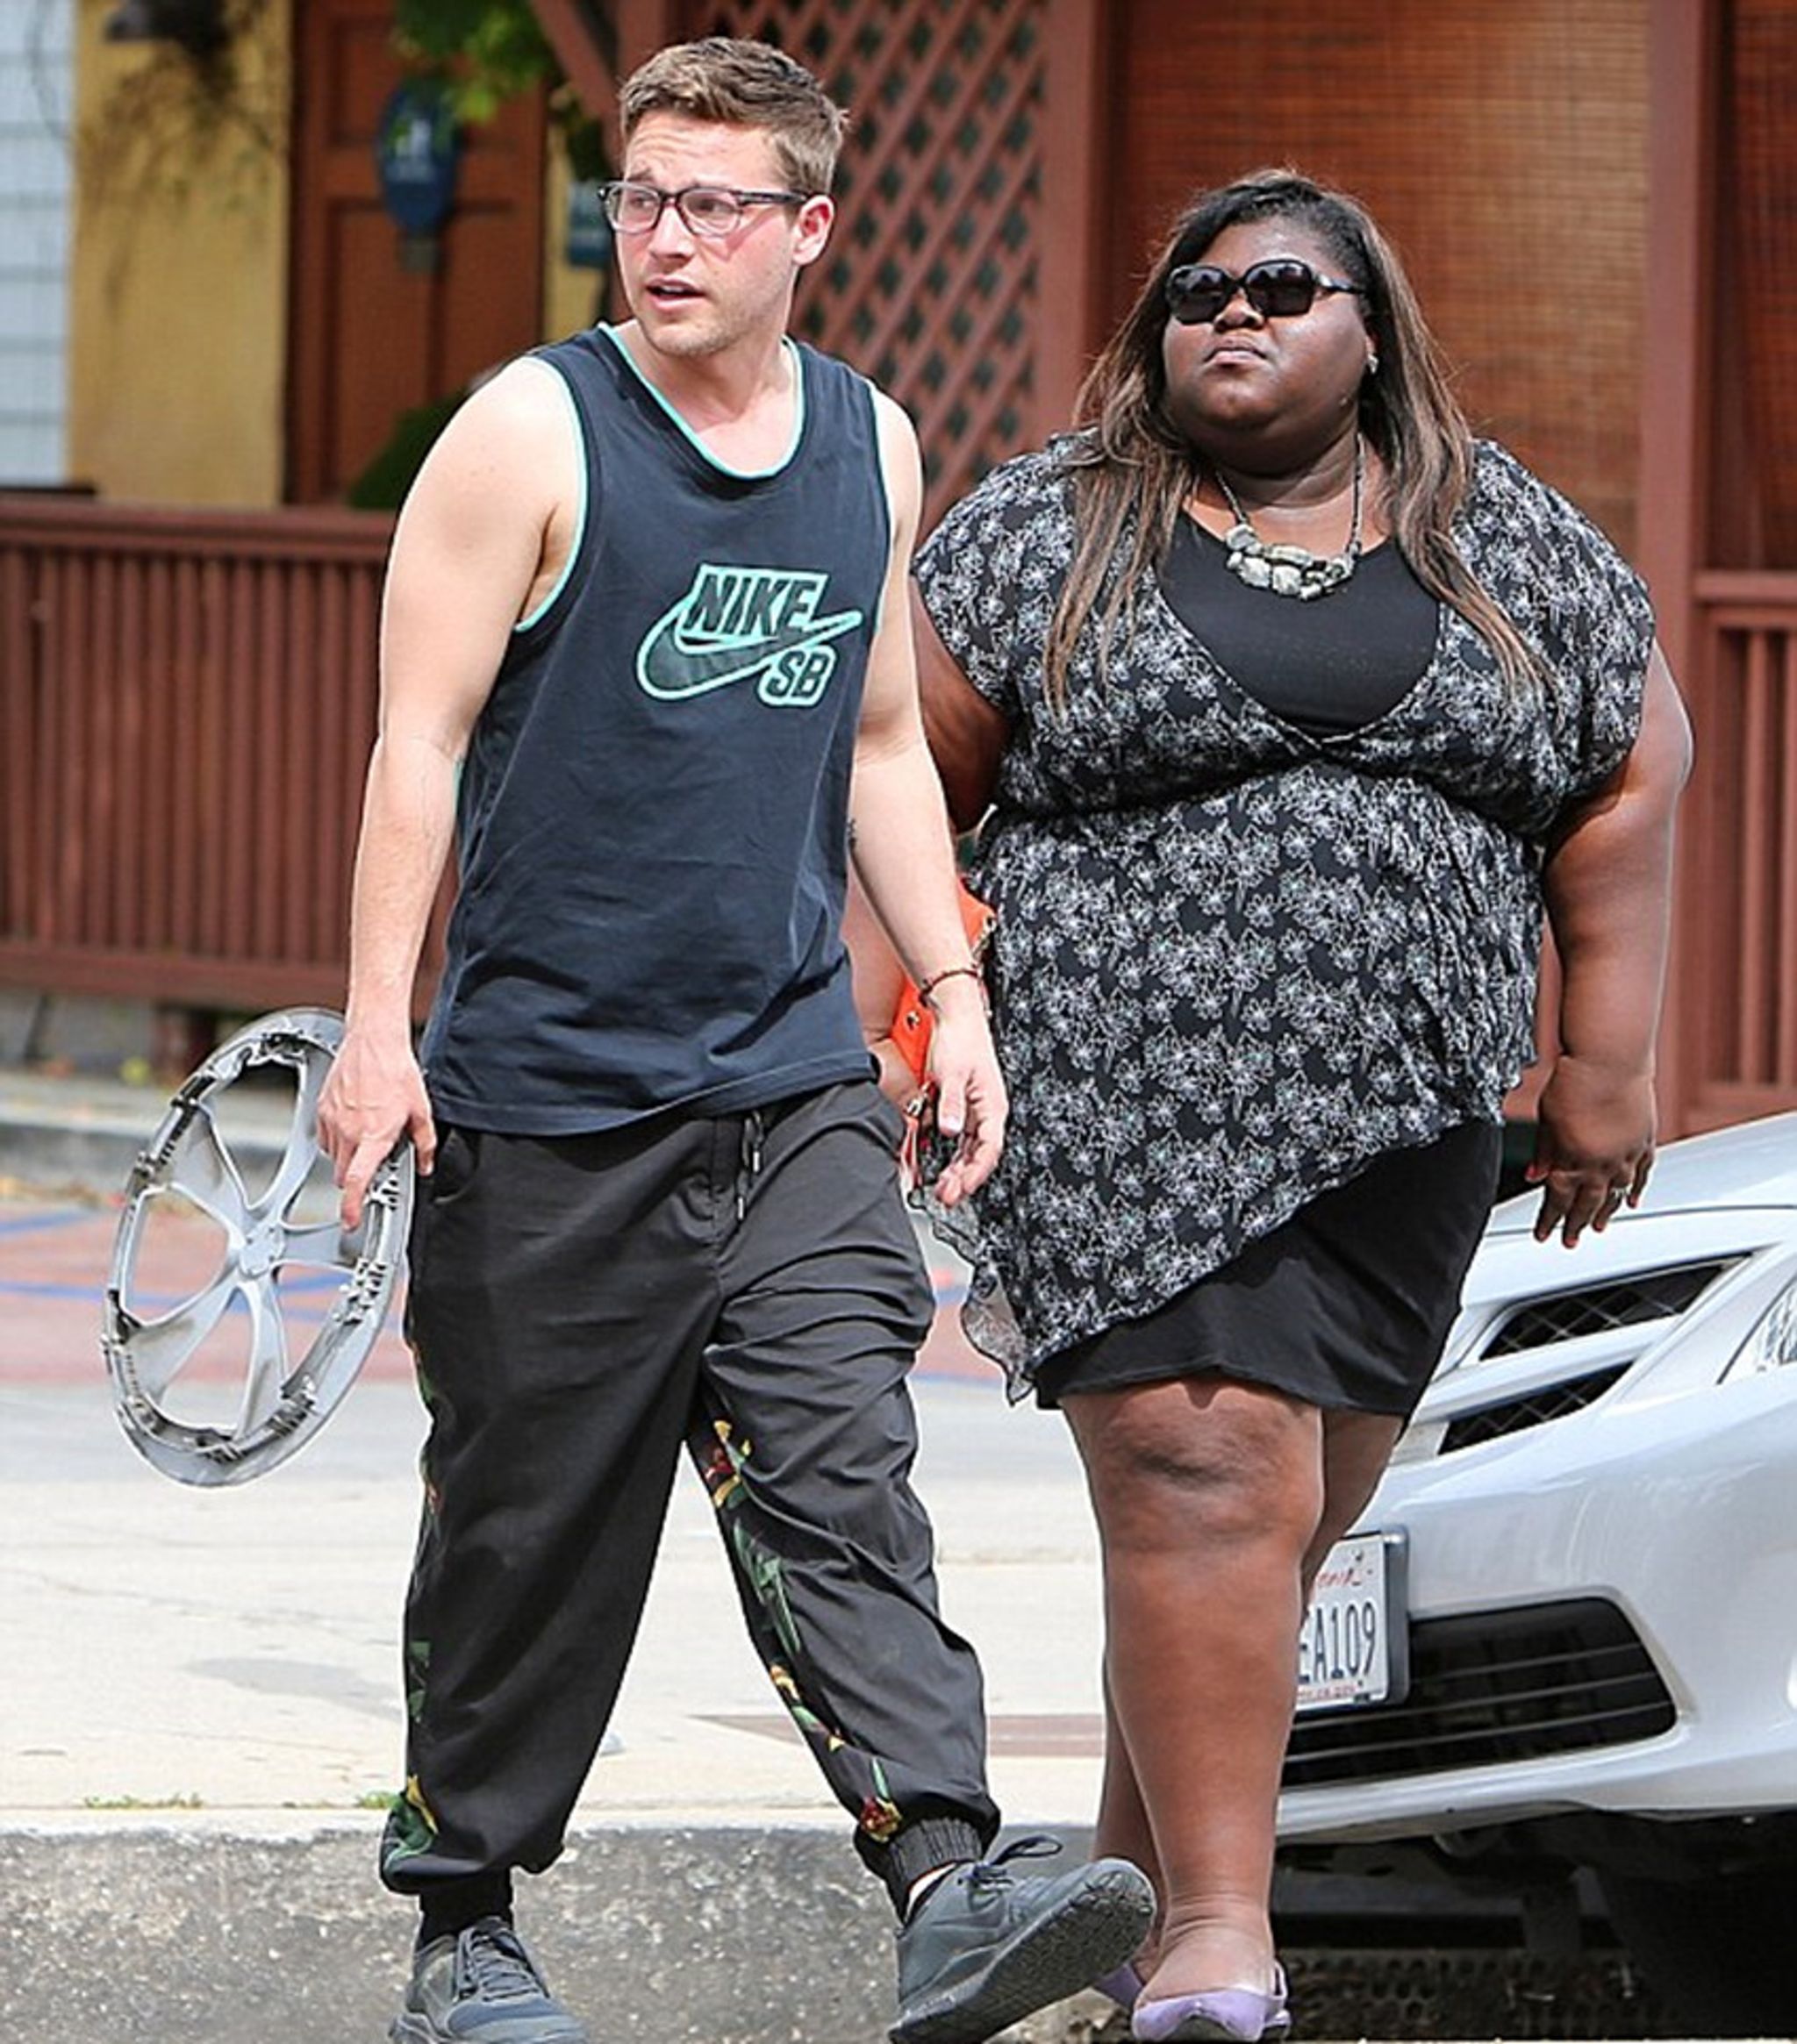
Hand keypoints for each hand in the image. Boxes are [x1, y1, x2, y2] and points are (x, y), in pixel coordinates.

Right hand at [317, 1023, 435, 1229]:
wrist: (373, 1041)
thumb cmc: (396, 1071)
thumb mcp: (421, 1110)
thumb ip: (425, 1143)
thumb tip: (426, 1164)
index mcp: (375, 1135)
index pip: (357, 1180)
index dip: (352, 1206)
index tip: (351, 1220)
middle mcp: (349, 1131)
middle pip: (344, 1174)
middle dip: (357, 1176)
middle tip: (375, 1161)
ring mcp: (332, 1121)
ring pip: (334, 1157)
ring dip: (348, 1156)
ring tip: (368, 1134)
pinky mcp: (322, 1110)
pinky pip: (325, 1137)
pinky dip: (338, 1139)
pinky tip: (355, 1123)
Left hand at [922, 988, 1007, 1205]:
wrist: (956, 1016)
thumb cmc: (961, 1040)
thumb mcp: (952, 1073)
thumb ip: (951, 1104)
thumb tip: (951, 1130)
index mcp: (992, 1106)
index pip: (989, 1149)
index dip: (975, 1173)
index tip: (960, 1189)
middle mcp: (986, 1111)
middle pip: (979, 1155)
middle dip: (963, 1179)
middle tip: (946, 1196)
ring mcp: (975, 1110)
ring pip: (968, 1150)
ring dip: (955, 1170)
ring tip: (941, 1188)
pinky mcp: (961, 1106)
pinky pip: (958, 1139)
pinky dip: (948, 1155)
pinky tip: (936, 1165)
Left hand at [1525, 1054, 1655, 1247]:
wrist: (1609, 1059)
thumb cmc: (1574, 1081)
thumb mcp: (1547, 1120)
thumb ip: (1544, 1152)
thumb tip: (1536, 1176)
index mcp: (1573, 1160)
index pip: (1558, 1200)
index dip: (1549, 1220)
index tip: (1543, 1234)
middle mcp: (1602, 1163)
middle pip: (1587, 1203)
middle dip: (1575, 1224)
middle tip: (1570, 1242)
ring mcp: (1627, 1153)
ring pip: (1616, 1194)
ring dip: (1606, 1212)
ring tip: (1597, 1227)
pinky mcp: (1645, 1140)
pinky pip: (1643, 1173)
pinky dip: (1637, 1189)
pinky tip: (1632, 1201)